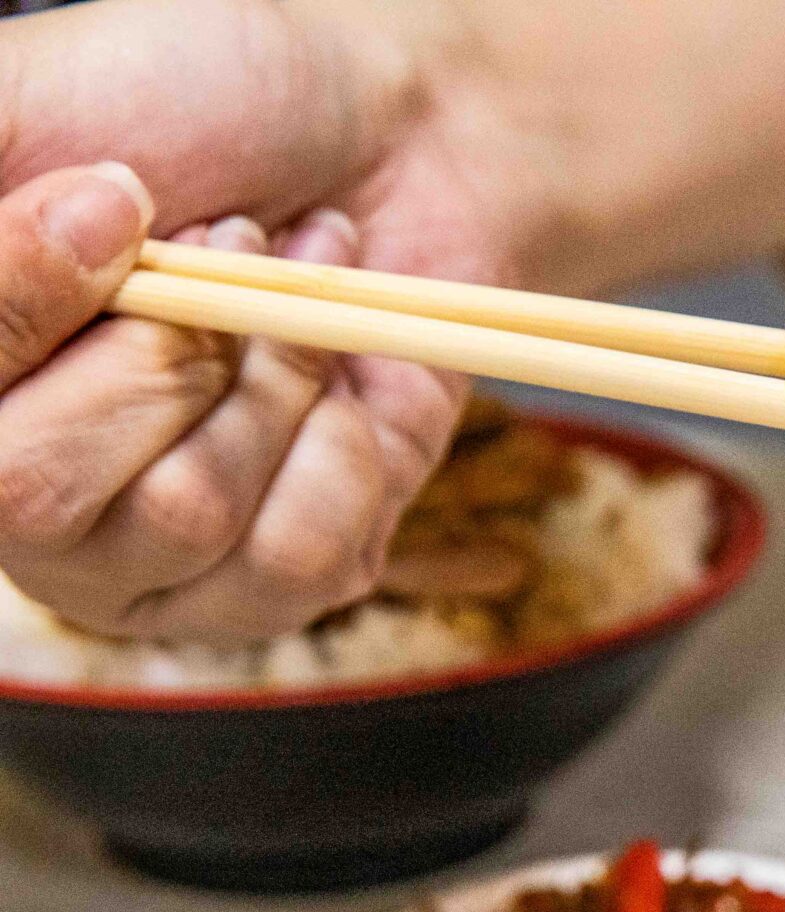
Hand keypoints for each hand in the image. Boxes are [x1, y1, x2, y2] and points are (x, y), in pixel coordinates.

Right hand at [0, 0, 536, 640]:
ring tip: (293, 307)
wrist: (390, 139)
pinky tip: (345, 384)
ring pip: (188, 516)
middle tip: (224, 250)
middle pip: (35, 494)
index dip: (24, 304)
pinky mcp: (287, 583)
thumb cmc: (194, 105)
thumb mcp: (28, 98)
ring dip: (267, 384)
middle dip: (159, 351)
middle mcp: (28, 500)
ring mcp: (157, 560)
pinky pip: (306, 552)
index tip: (117, 210)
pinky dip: (345, 442)